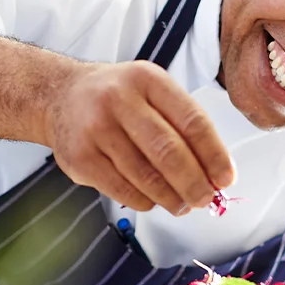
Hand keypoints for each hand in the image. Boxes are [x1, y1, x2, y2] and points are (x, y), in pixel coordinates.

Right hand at [45, 60, 235, 214]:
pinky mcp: (80, 158)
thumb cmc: (117, 98)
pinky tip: (153, 201)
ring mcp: (96, 129)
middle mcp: (119, 100)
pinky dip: (144, 201)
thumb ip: (182, 124)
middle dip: (194, 183)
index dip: (213, 155)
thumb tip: (214, 172)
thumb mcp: (151, 91)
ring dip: (170, 198)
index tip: (225, 178)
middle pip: (168, 152)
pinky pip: (122, 190)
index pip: (191, 121)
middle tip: (205, 199)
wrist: (59, 96)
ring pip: (145, 176)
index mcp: (147, 79)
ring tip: (181, 205)